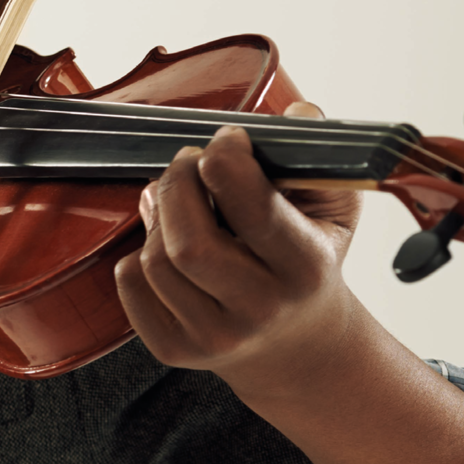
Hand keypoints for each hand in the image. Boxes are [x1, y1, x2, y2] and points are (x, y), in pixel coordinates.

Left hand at [113, 103, 363, 398]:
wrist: (298, 347)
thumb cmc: (309, 266)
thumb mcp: (333, 211)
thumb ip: (316, 157)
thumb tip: (298, 113)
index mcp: (305, 268)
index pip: (253, 210)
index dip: (227, 161)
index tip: (225, 140)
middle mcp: (260, 309)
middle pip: (189, 241)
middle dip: (179, 183)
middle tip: (189, 162)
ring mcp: (215, 336)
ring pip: (155, 259)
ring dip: (159, 216)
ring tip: (181, 204)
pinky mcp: (175, 349)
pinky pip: (130, 283)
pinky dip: (139, 252)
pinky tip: (167, 244)